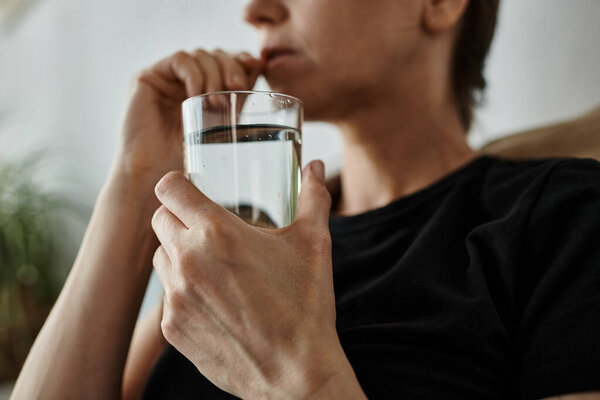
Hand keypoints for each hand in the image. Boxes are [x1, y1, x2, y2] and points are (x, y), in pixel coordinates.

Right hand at [112, 49, 263, 187]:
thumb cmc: (188, 159)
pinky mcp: (147, 77)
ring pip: (200, 55)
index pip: (227, 59)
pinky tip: (196, 94)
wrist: (155, 177)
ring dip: (214, 74)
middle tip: (237, 86)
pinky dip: (194, 74)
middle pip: (215, 54)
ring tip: (216, 102)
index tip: (255, 69)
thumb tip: (259, 66)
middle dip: (231, 66)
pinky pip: (179, 60)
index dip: (242, 60)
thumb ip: (236, 98)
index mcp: (203, 88)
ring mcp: (165, 78)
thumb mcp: (222, 124)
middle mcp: (184, 80)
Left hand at [151, 160, 361, 398]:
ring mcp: (175, 296)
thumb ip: (313, 197)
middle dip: (180, 217)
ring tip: (213, 266)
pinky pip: (166, 295)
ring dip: (179, 253)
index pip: (169, 188)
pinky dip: (182, 290)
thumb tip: (315, 166)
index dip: (179, 183)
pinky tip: (214, 301)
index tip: (191, 189)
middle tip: (209, 228)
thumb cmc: (304, 305)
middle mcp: (188, 260)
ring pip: (161, 257)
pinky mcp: (171, 327)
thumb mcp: (313, 244)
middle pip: (160, 219)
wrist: (295, 371)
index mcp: (217, 232)